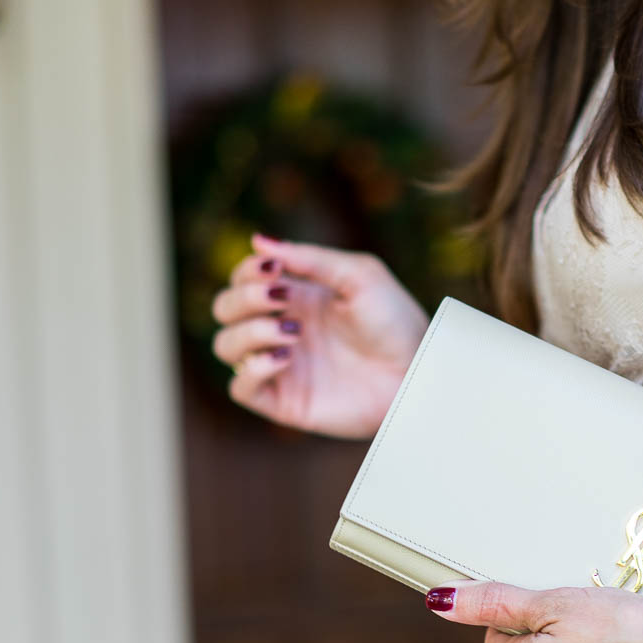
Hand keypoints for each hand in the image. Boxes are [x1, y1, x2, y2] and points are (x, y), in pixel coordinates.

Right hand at [210, 234, 428, 436]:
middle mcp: (282, 329)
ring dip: (248, 332)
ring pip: (225, 346)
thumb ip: (309, 258)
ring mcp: (281, 366)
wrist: (417, 372)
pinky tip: (285, 357)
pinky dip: (252, 369)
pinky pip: (241, 388)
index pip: (242, 279)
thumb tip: (257, 240)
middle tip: (282, 299)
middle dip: (243, 298)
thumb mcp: (358, 275)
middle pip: (224, 309)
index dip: (246, 271)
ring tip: (291, 333)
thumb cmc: (396, 322)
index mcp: (296, 297)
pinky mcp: (286, 401)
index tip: (275, 269)